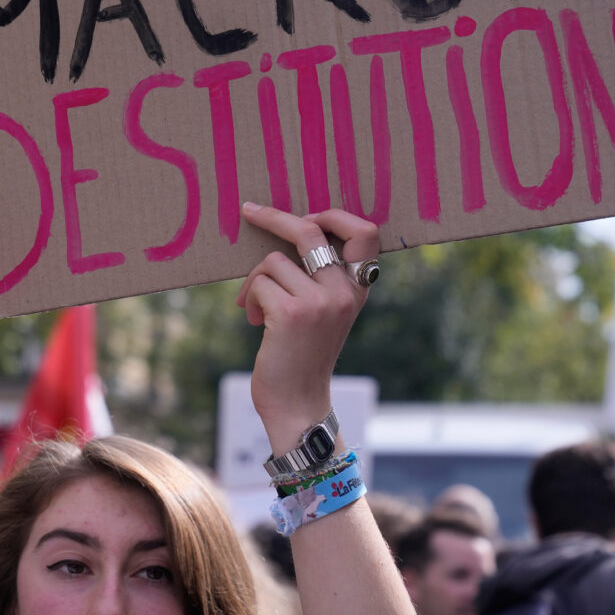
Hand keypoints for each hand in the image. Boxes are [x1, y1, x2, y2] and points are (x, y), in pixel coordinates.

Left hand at [235, 204, 378, 453]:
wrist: (298, 403)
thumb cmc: (302, 355)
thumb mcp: (324, 312)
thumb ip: (320, 277)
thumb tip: (288, 228)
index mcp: (358, 289)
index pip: (366, 232)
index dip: (335, 215)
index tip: (307, 215)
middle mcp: (345, 291)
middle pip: (310, 230)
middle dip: (274, 217)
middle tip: (248, 210)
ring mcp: (321, 301)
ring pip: (274, 261)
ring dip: (256, 281)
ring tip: (258, 308)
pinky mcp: (293, 312)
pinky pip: (260, 282)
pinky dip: (250, 299)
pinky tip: (256, 322)